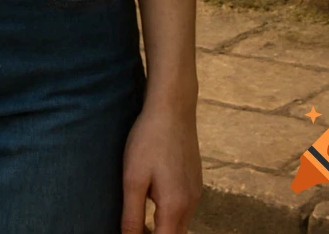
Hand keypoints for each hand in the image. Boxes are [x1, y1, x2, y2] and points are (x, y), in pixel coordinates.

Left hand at [121, 97, 202, 233]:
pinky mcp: (196, 180)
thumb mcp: (133, 178)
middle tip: (133, 228)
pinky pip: (184, 208)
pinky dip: (170, 212)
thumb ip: (132, 215)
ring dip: (162, 227)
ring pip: (180, 224)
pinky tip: (154, 196)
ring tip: (140, 217)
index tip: (131, 233)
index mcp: (175, 207)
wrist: (173, 106)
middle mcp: (191, 204)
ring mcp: (196, 192)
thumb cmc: (149, 139)